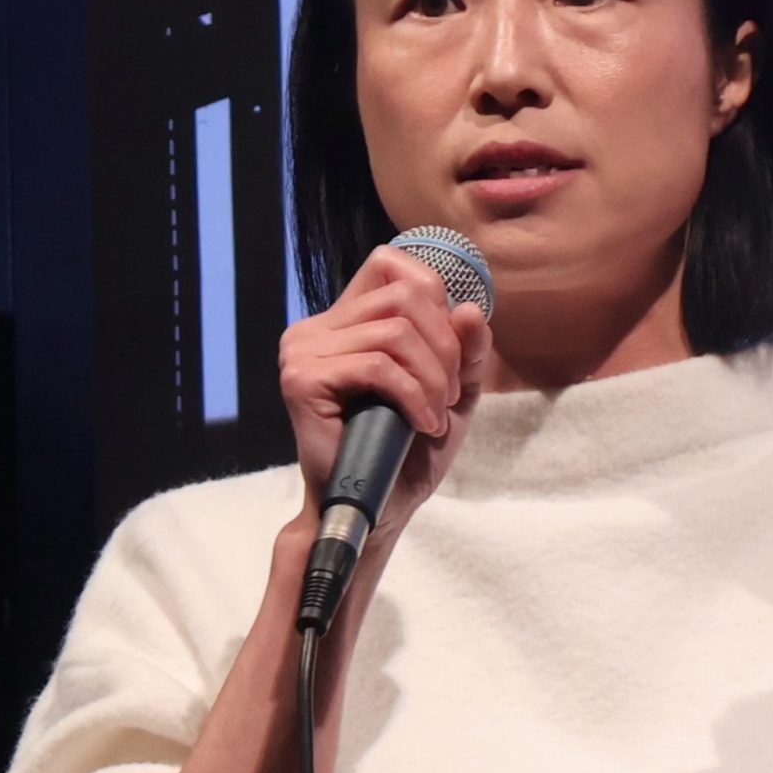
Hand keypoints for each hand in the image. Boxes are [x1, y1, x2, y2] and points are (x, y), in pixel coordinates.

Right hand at [278, 246, 492, 542]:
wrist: (380, 507)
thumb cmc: (409, 450)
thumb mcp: (452, 391)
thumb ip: (466, 350)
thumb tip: (469, 307)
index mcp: (347, 321)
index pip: (391, 265)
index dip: (436, 298)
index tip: (450, 352)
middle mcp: (318, 328)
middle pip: (405, 296)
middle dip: (445, 347)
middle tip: (448, 395)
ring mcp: (304, 351)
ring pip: (396, 332)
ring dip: (434, 378)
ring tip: (435, 414)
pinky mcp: (303, 380)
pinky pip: (378, 367)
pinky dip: (415, 396)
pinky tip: (422, 424)